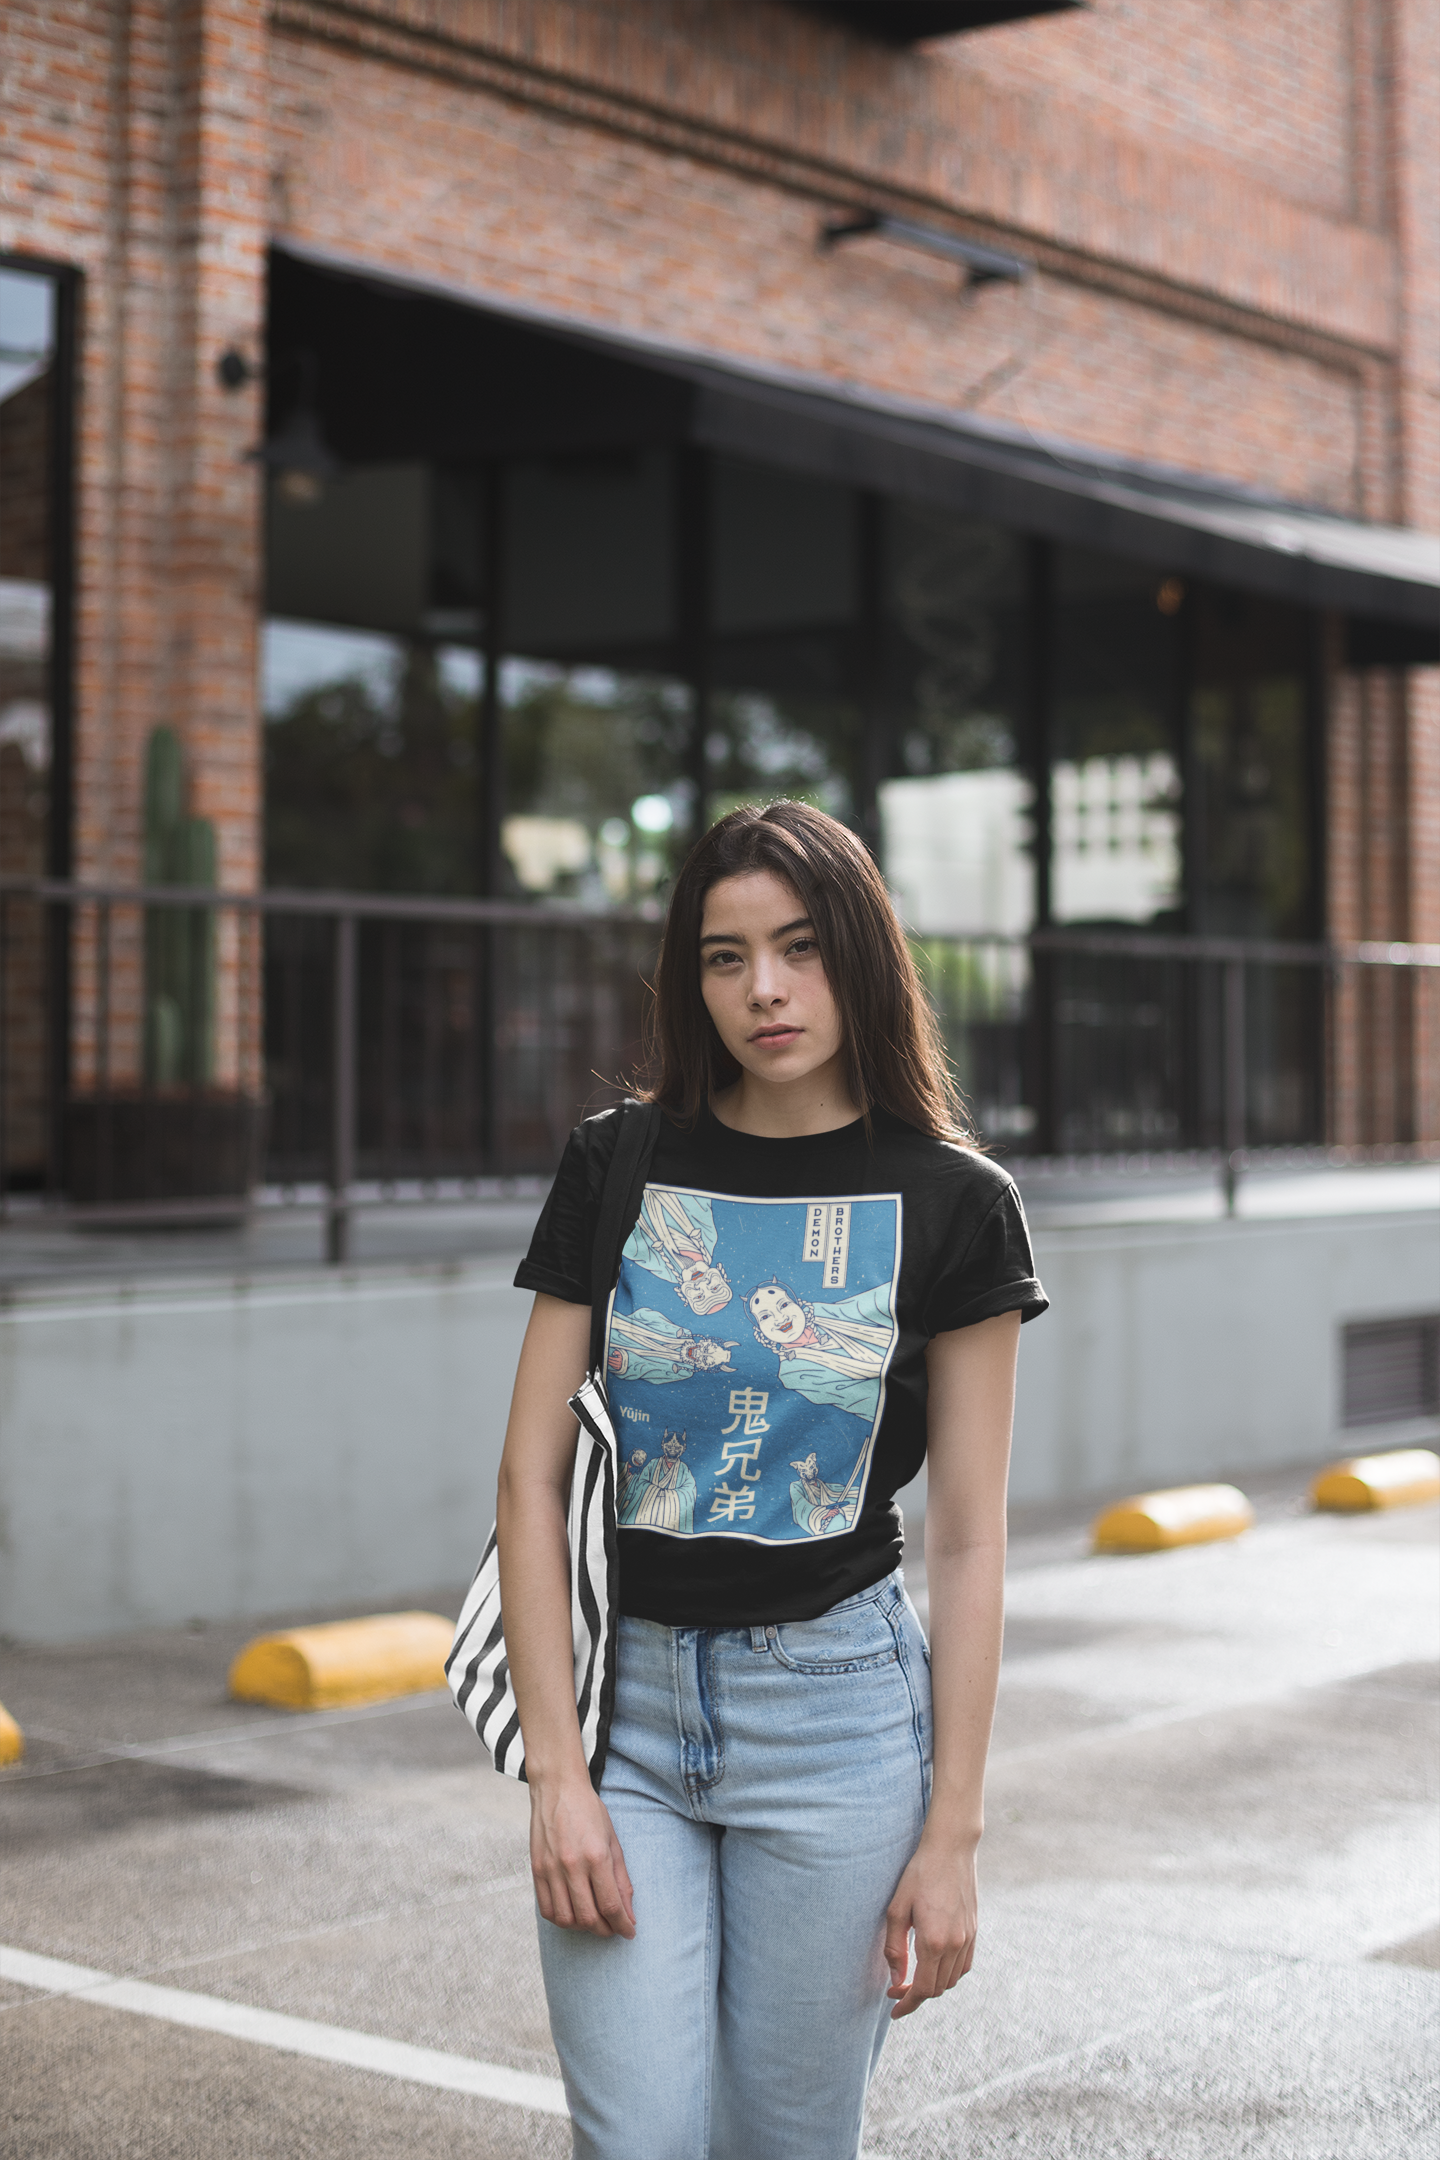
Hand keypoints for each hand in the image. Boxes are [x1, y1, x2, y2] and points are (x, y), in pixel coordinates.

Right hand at [529, 1774, 635, 1938]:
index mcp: (596, 1856)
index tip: (629, 1932)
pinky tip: (572, 1912)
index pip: (611, 1905)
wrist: (558, 1789)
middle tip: (613, 1928)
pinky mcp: (536, 1870)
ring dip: (583, 1927)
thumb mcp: (613, 1841)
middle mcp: (572, 1865)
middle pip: (588, 1917)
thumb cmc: (589, 1812)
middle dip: (605, 1930)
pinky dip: (561, 1919)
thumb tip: (629, 1914)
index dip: (623, 1925)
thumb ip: (621, 1879)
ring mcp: (551, 1869)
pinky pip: (547, 1909)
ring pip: (566, 1918)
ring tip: (594, 1920)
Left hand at [882, 1833, 977, 2017]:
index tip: (893, 2009)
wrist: (951, 1850)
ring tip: (913, 1978)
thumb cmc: (919, 1875)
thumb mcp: (897, 1908)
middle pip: (937, 1989)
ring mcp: (967, 1939)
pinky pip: (964, 1966)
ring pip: (951, 1980)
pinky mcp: (974, 1931)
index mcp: (933, 1941)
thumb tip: (895, 1980)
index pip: (922, 1989)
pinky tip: (935, 1966)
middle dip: (916, 1996)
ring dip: (933, 1986)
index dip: (907, 2004)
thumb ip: (895, 1948)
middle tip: (896, 1989)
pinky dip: (949, 1975)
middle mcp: (955, 1945)